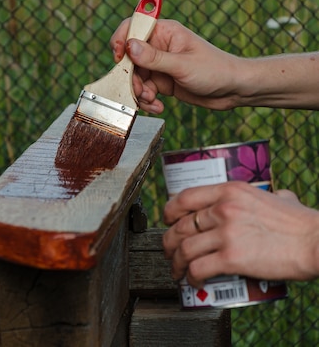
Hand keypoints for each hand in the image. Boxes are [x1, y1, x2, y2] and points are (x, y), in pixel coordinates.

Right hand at [110, 19, 243, 112]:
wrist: (234, 90)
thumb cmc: (216, 70)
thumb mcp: (183, 65)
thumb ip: (154, 58)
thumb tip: (129, 47)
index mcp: (164, 32)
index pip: (132, 27)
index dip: (121, 41)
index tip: (119, 59)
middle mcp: (158, 46)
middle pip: (128, 58)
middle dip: (130, 77)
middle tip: (140, 91)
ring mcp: (159, 64)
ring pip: (134, 77)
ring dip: (139, 92)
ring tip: (152, 101)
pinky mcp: (161, 81)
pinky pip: (143, 90)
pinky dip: (147, 100)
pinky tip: (158, 106)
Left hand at [162, 181, 318, 287]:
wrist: (318, 242)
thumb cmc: (304, 224)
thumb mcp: (281, 198)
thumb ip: (272, 196)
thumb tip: (278, 196)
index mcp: (230, 191)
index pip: (185, 197)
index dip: (169, 210)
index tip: (167, 220)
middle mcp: (223, 209)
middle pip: (180, 226)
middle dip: (169, 242)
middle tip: (170, 251)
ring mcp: (226, 233)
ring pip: (184, 249)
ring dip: (176, 263)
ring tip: (177, 271)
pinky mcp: (232, 258)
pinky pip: (198, 268)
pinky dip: (189, 277)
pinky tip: (192, 281)